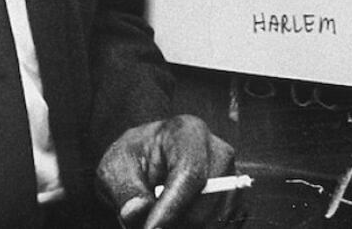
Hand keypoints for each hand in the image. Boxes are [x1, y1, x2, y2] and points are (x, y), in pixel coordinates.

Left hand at [96, 114, 240, 227]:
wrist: (150, 161)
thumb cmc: (134, 160)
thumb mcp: (116, 167)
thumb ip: (125, 189)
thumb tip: (137, 213)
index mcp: (188, 133)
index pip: (189, 173)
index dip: (171, 207)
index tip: (151, 228)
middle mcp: (218, 153)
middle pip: (206, 203)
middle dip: (175, 222)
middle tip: (150, 223)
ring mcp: (232, 178)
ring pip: (215, 220)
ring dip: (186, 226)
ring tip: (161, 217)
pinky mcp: (235, 201)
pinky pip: (222, 226)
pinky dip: (199, 227)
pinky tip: (177, 220)